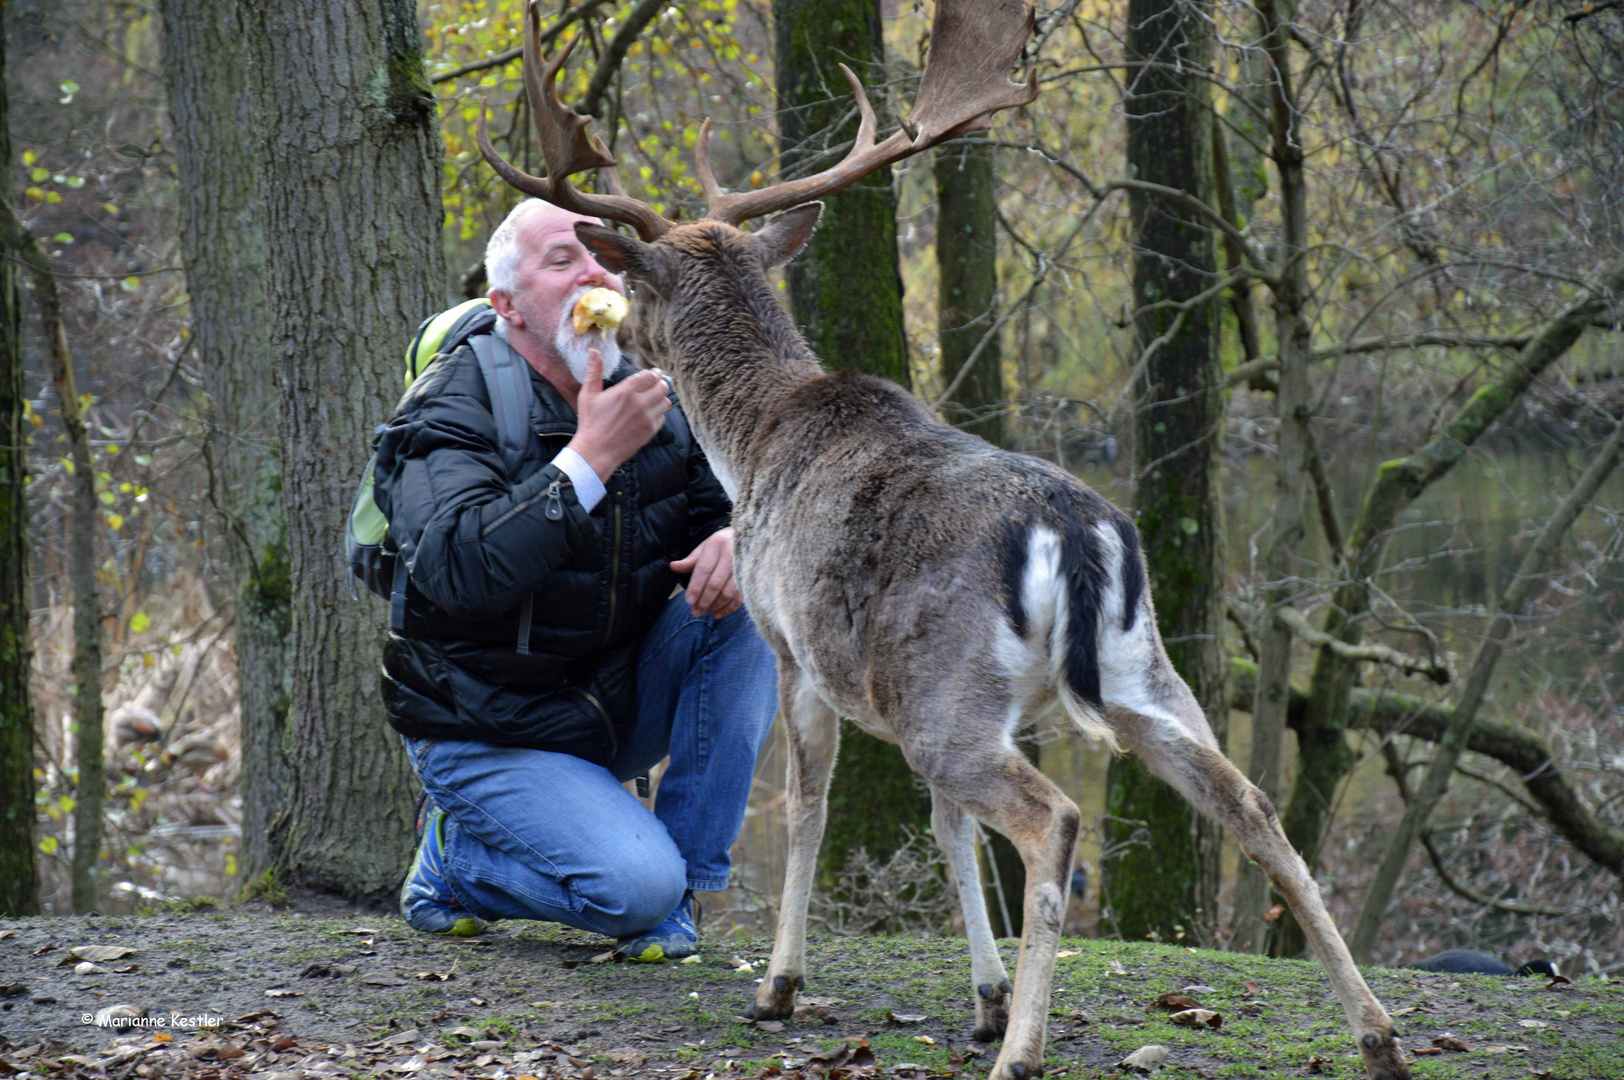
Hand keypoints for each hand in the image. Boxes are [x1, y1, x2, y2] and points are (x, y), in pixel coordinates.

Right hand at [569, 350, 670, 481]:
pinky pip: (662, 417)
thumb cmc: (590, 422)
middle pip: (662, 387)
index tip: (654, 373)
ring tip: (653, 398)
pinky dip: (658, 414)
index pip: (649, 376)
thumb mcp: (588, 395)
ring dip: (661, 398)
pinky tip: (649, 413)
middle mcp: (640, 403)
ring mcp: (647, 418)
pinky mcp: (650, 431)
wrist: (596, 451)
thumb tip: (593, 350)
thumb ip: (594, 371)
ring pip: (665, 402)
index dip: (653, 373)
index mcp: (626, 391)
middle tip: (656, 384)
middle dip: (660, 383)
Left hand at [671, 528, 741, 617]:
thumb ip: (690, 560)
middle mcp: (731, 555)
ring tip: (705, 612)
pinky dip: (729, 608)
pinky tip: (718, 614)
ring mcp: (743, 566)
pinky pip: (740, 596)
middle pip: (715, 583)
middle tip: (695, 612)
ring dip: (716, 605)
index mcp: (716, 545)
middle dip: (704, 600)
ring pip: (728, 592)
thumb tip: (673, 566)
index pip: (704, 569)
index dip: (696, 586)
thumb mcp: (704, 547)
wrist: (748, 537)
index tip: (689, 601)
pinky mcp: (751, 577)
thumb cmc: (721, 544)